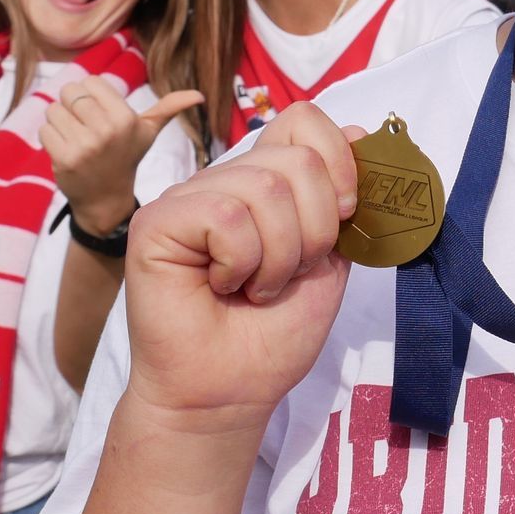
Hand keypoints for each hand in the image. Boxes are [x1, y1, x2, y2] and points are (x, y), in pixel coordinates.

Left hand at [43, 78, 204, 234]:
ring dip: (59, 121)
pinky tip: (66, 149)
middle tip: (84, 125)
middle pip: (70, 92)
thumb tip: (199, 95)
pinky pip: (44, 130)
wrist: (107, 199)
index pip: (90, 82)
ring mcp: (84, 146)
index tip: (98, 112)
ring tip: (75, 137)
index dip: (90, 94)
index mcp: (126, 118)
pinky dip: (50, 137)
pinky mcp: (64, 159)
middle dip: (72, 105)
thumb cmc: (126, 156)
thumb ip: (169, 108)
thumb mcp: (148, 132)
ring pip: (53, 110)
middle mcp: (106, 131)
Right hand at [122, 103, 363, 428]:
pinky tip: (223, 286)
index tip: (345, 215)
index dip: (339, 160)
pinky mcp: (158, 220)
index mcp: (265, 181)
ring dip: (279, 257)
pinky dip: (241, 262)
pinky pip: (226, 217)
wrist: (229, 393)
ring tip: (255, 288)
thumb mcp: (329, 261)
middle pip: (298, 160)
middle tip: (288, 276)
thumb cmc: (271, 335)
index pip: (304, 120)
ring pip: (266, 188)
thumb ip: (341, 202)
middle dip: (315, 232)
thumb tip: (357, 132)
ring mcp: (189, 196)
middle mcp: (225, 180)